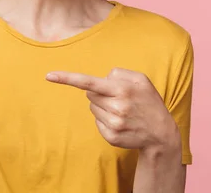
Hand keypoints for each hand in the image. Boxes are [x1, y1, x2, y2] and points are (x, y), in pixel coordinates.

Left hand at [46, 68, 179, 151]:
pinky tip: (121, 122)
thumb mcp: (141, 79)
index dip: (67, 78)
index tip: (49, 76)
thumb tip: (102, 79)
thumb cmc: (149, 101)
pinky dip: (105, 119)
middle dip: (100, 93)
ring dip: (103, 106)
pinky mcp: (110, 136)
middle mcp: (116, 107)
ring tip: (123, 110)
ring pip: (92, 108)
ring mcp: (113, 124)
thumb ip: (119, 73)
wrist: (161, 133)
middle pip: (90, 94)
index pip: (88, 82)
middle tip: (119, 98)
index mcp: (121, 89)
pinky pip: (96, 121)